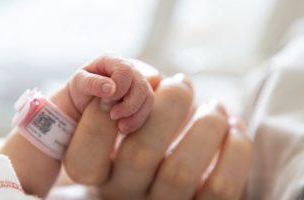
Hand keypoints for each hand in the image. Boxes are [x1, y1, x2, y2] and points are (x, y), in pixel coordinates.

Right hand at [64, 70, 252, 199]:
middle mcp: (126, 196)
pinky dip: (236, 148)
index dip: (99, 117)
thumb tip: (152, 77)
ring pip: (180, 172)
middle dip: (166, 106)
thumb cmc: (143, 140)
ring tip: (214, 105)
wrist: (174, 180)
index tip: (124, 87)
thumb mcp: (120, 127)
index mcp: (99, 177)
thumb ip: (123, 101)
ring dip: (206, 124)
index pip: (83, 156)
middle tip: (181, 82)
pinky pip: (220, 186)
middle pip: (139, 155)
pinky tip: (233, 126)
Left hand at [69, 56, 156, 133]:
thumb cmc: (80, 90)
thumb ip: (93, 83)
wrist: (82, 103)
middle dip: (129, 104)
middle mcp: (128, 69)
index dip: (120, 87)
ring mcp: (137, 83)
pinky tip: (124, 128)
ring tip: (120, 126)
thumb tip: (111, 88)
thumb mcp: (79, 84)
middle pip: (141, 85)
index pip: (126, 70)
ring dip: (135, 115)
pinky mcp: (141, 97)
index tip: (106, 100)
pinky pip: (147, 108)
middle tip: (113, 116)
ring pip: (148, 97)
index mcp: (112, 60)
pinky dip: (138, 120)